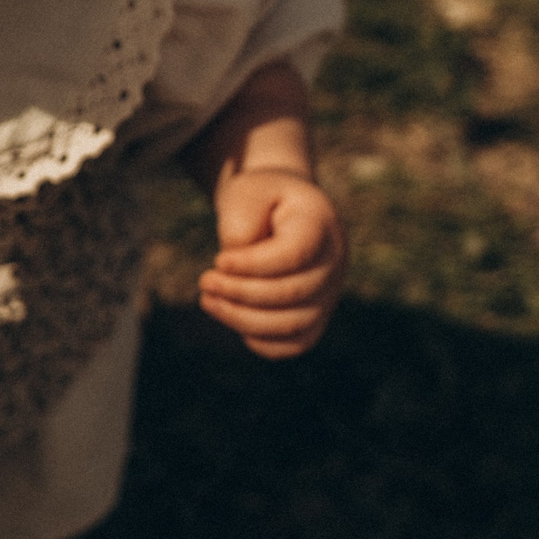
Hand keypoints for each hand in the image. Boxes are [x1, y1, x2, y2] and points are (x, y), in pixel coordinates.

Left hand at [198, 167, 344, 357]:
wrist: (278, 209)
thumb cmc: (259, 199)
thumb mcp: (246, 192)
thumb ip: (240, 219)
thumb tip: (235, 257)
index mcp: (320, 224)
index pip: (294, 255)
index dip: (253, 265)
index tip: (219, 260)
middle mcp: (333, 262)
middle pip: (292, 293)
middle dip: (240, 292)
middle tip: (205, 280)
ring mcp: (328, 292)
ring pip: (292, 325)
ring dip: (242, 318)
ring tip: (208, 298)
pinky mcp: (314, 317)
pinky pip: (293, 345)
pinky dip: (260, 341)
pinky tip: (231, 316)